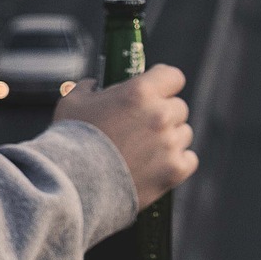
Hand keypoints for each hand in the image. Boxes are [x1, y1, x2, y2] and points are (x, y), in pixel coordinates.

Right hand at [55, 64, 196, 209]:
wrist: (74, 183)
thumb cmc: (71, 140)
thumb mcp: (72, 102)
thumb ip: (88, 88)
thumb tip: (93, 85)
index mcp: (139, 92)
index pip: (173, 77)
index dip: (164, 83)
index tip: (156, 90)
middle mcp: (160, 115)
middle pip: (179, 108)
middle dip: (163, 113)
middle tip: (142, 126)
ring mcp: (170, 144)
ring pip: (184, 134)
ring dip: (170, 138)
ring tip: (145, 149)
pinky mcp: (174, 170)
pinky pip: (189, 159)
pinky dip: (177, 162)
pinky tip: (157, 164)